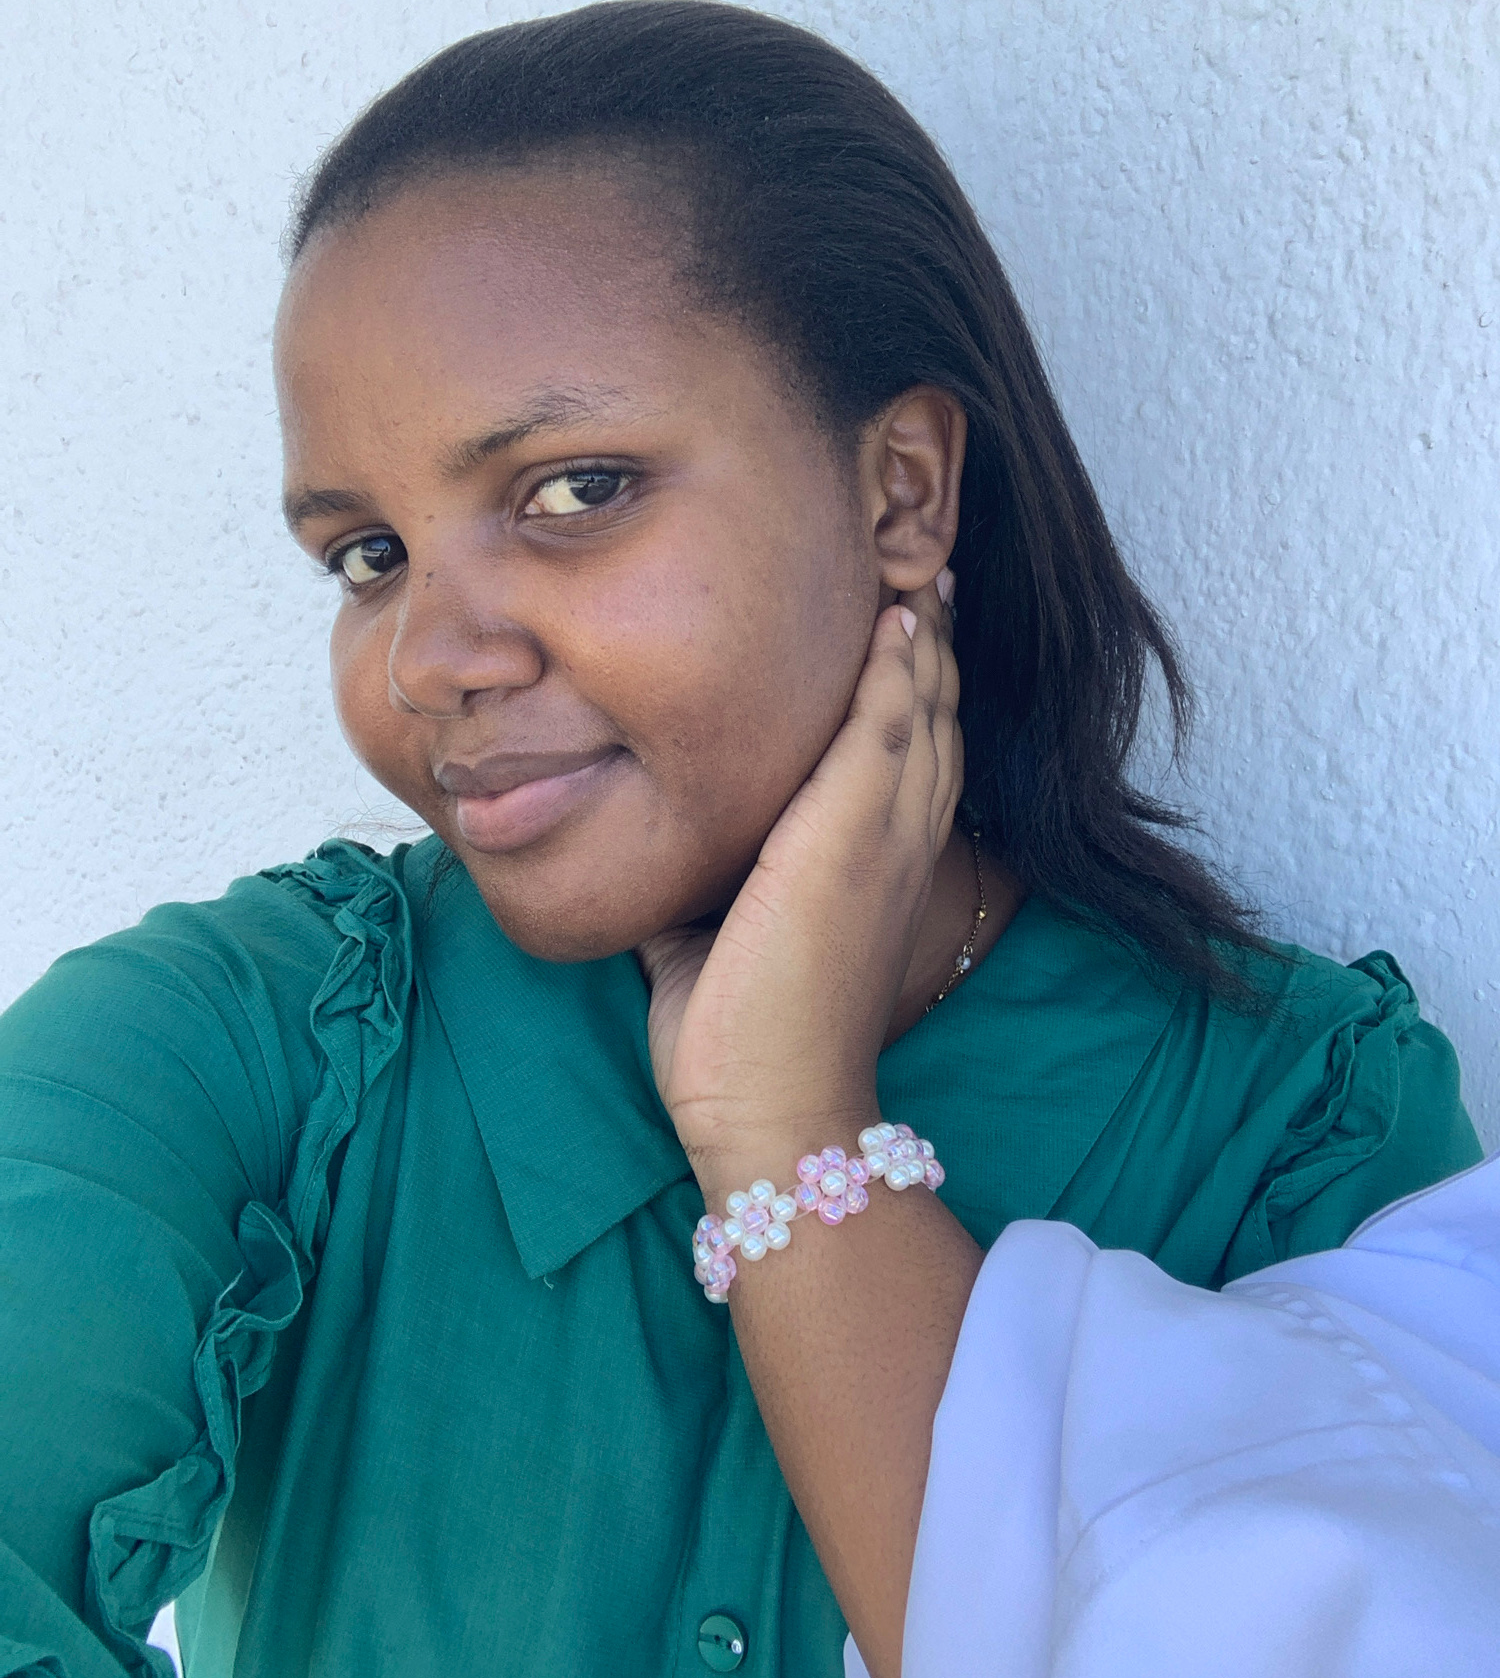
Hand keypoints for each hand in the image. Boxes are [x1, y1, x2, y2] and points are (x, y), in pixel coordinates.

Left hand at [637, 573, 960, 1189]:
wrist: (770, 1107)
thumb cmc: (739, 1036)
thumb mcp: (716, 931)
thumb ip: (707, 878)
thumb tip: (658, 850)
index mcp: (873, 868)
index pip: (905, 756)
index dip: (913, 690)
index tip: (904, 630)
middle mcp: (897, 845)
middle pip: (931, 718)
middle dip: (931, 644)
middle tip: (927, 574)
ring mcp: (882, 837)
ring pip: (921, 710)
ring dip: (922, 636)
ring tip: (920, 570)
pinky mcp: (852, 837)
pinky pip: (889, 727)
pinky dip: (899, 667)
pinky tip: (899, 616)